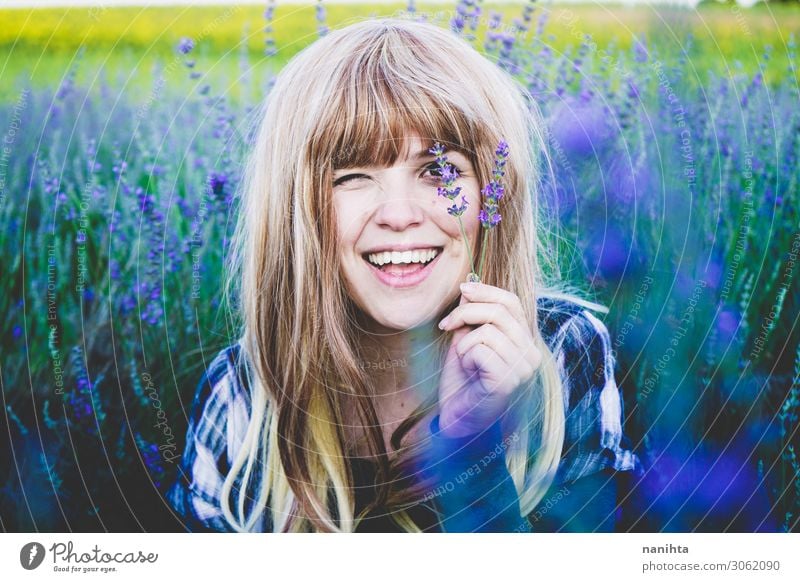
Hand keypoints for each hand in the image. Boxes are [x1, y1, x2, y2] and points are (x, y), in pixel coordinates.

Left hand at [435, 281, 541, 438]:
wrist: (456, 417)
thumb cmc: (462, 380)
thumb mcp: (467, 339)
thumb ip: (472, 316)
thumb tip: (469, 286)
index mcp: (525, 342)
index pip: (512, 302)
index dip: (486, 291)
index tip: (462, 290)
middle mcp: (531, 355)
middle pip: (500, 311)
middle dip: (466, 312)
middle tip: (446, 325)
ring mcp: (523, 370)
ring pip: (488, 330)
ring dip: (465, 342)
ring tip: (464, 360)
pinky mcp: (508, 381)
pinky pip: (481, 349)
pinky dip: (466, 357)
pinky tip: (469, 373)